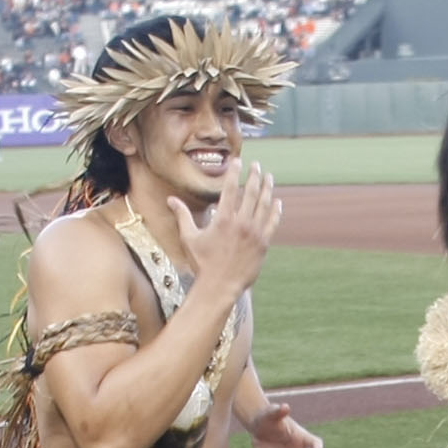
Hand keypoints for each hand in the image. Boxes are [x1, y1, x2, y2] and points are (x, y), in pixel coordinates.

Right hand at [190, 158, 281, 295]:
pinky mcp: (263, 244)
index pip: (230, 188)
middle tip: (256, 165)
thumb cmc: (202, 263)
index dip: (235, 172)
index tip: (238, 161)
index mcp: (223, 219)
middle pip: (250, 193)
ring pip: (264, 205)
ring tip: (269, 177)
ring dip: (267, 189)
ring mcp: (254, 233)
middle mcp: (241, 223)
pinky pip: (272, 223)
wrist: (219, 286)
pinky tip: (278, 202)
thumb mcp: (189, 238)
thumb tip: (170, 199)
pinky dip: (275, 211)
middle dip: (254, 176)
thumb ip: (182, 216)